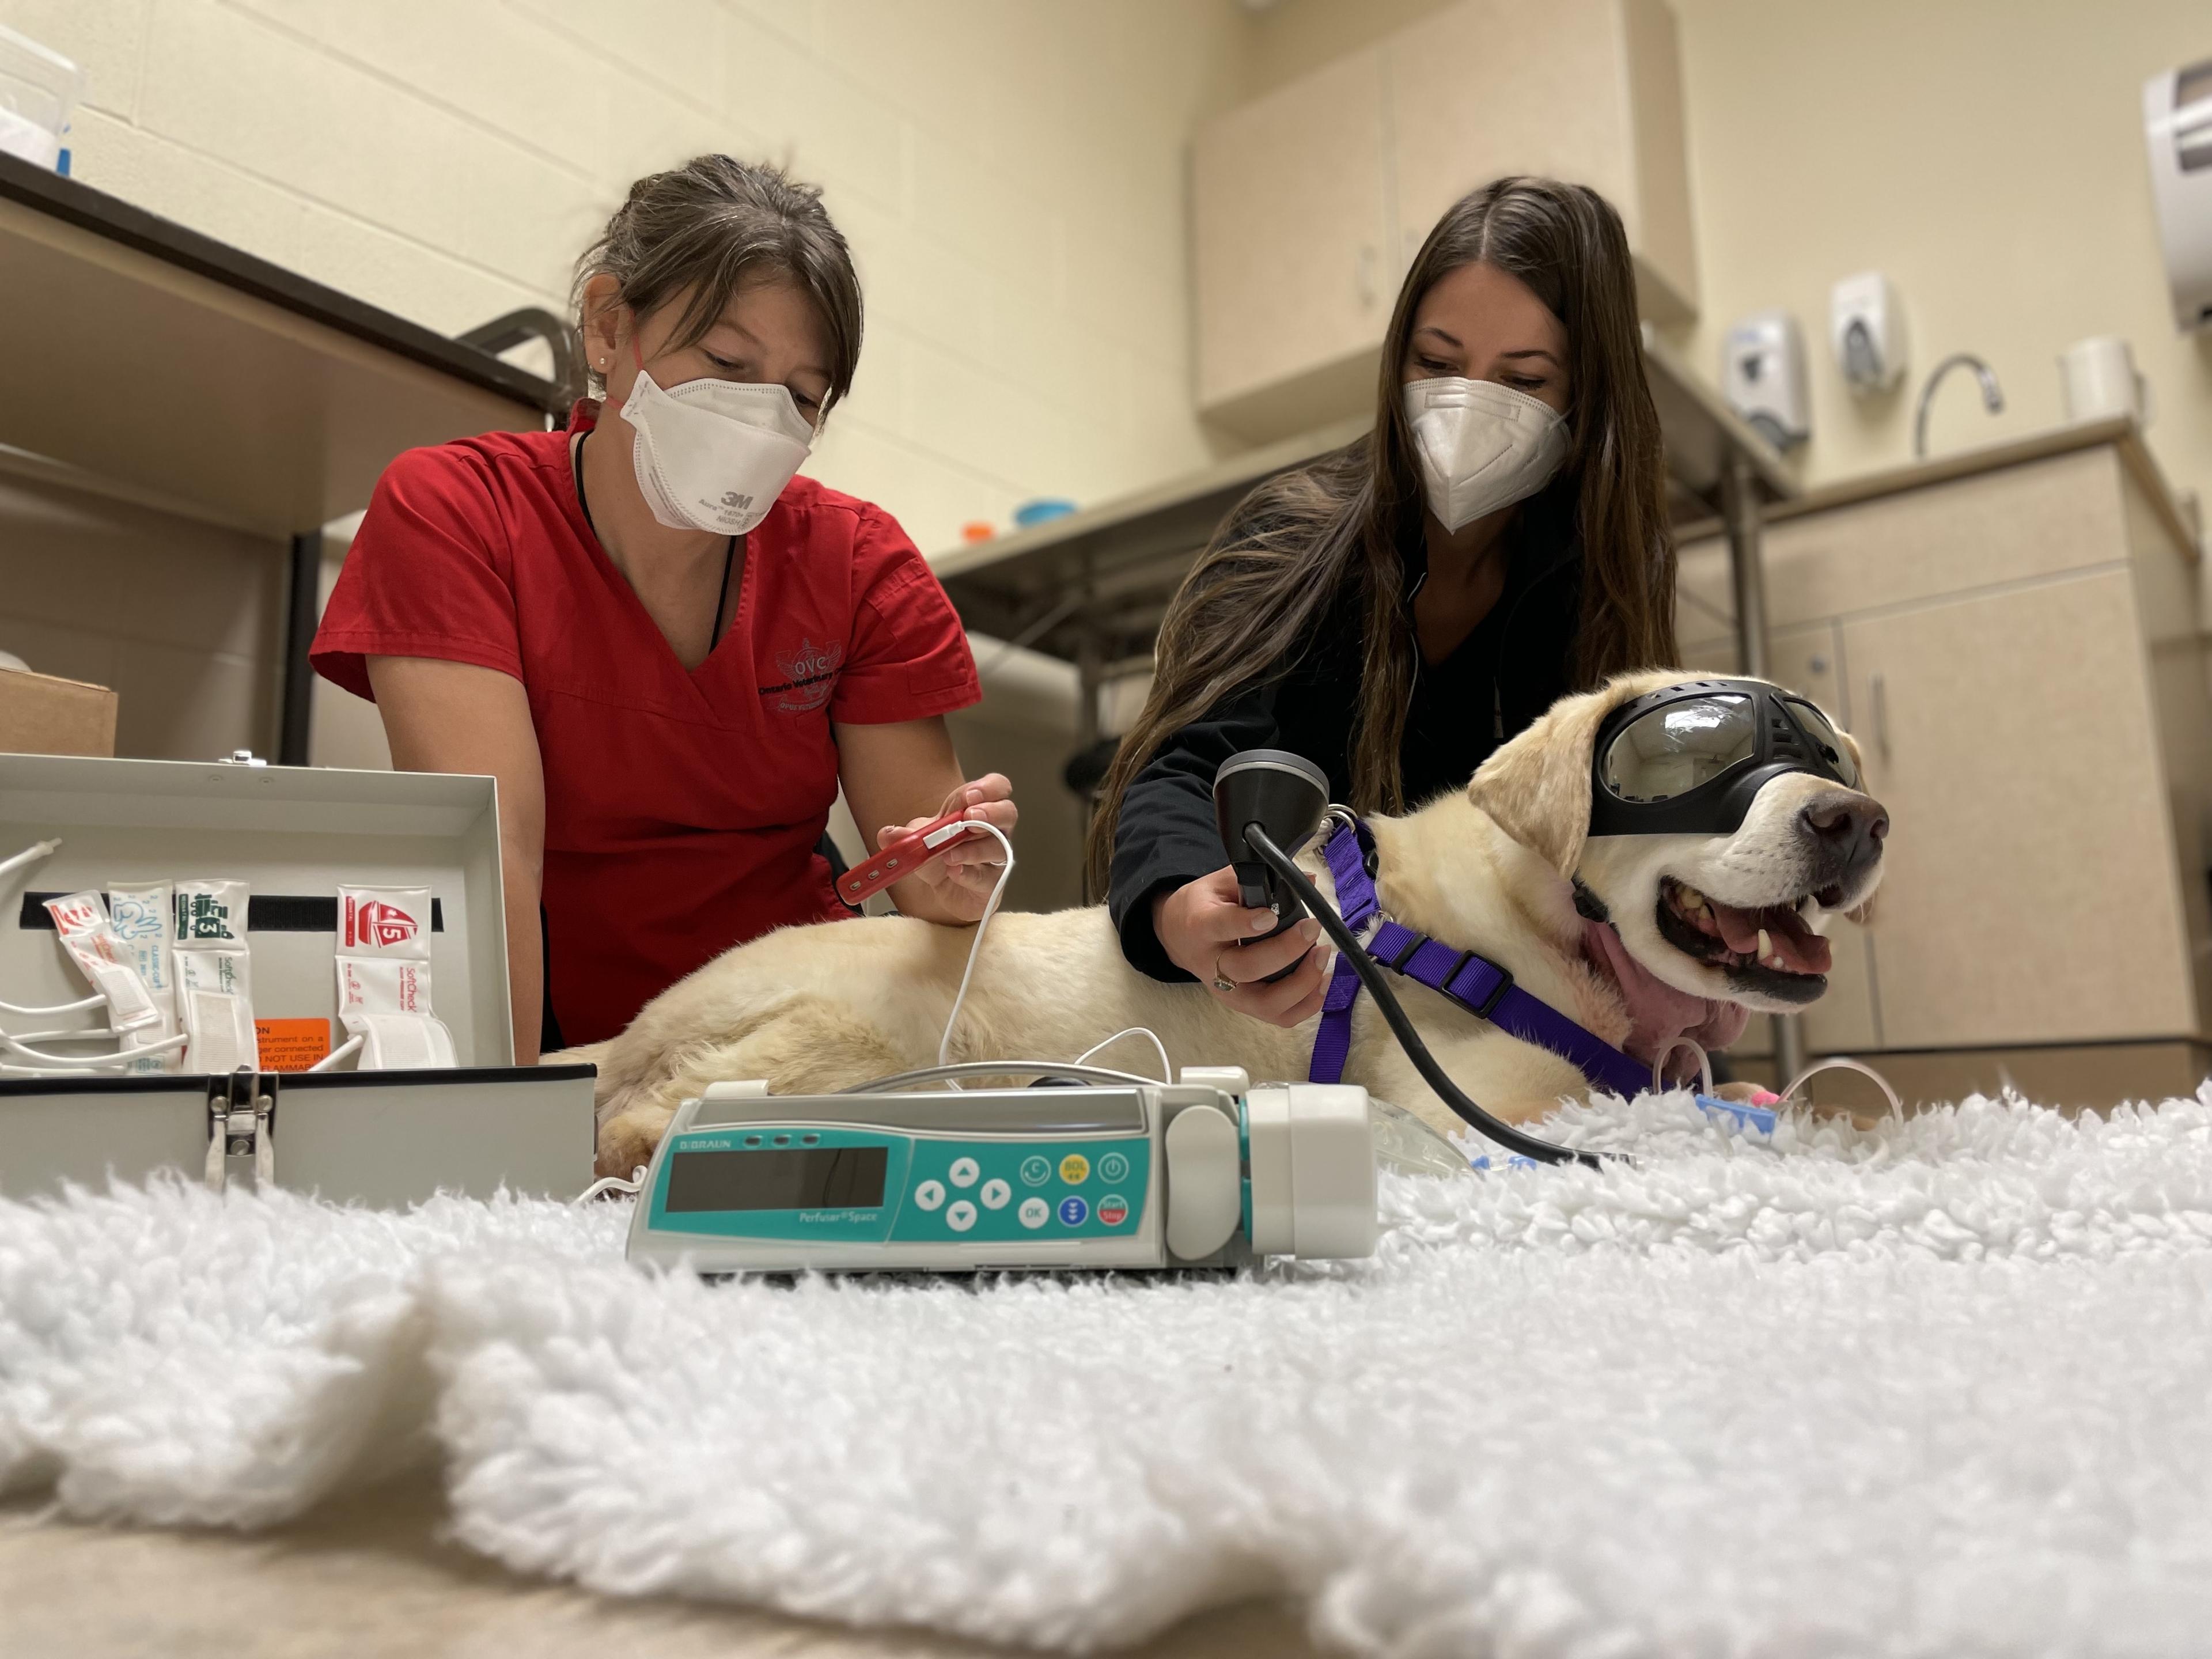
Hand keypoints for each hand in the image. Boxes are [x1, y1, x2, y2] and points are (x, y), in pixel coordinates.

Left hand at [876, 773, 1017, 923]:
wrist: (943, 889)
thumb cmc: (939, 856)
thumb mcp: (917, 842)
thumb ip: (903, 837)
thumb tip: (887, 833)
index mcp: (977, 809)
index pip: (996, 788)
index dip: (988, 788)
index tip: (970, 796)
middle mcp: (993, 830)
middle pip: (1008, 813)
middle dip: (991, 813)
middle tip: (971, 818)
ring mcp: (996, 856)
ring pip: (999, 846)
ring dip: (974, 849)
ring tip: (950, 855)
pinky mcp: (992, 882)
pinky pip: (988, 877)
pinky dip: (969, 874)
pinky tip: (955, 873)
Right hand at [1153, 867, 1325, 1027]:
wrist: (1178, 936)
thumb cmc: (1204, 907)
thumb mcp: (1220, 883)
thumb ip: (1260, 879)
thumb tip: (1308, 879)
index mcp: (1201, 926)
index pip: (1221, 927)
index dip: (1246, 924)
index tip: (1271, 916)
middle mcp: (1211, 965)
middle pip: (1247, 968)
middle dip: (1286, 951)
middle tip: (1312, 928)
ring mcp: (1227, 991)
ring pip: (1265, 1002)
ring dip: (1302, 983)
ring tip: (1322, 955)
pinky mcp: (1243, 1006)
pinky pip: (1278, 1017)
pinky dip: (1306, 1004)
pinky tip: (1321, 980)